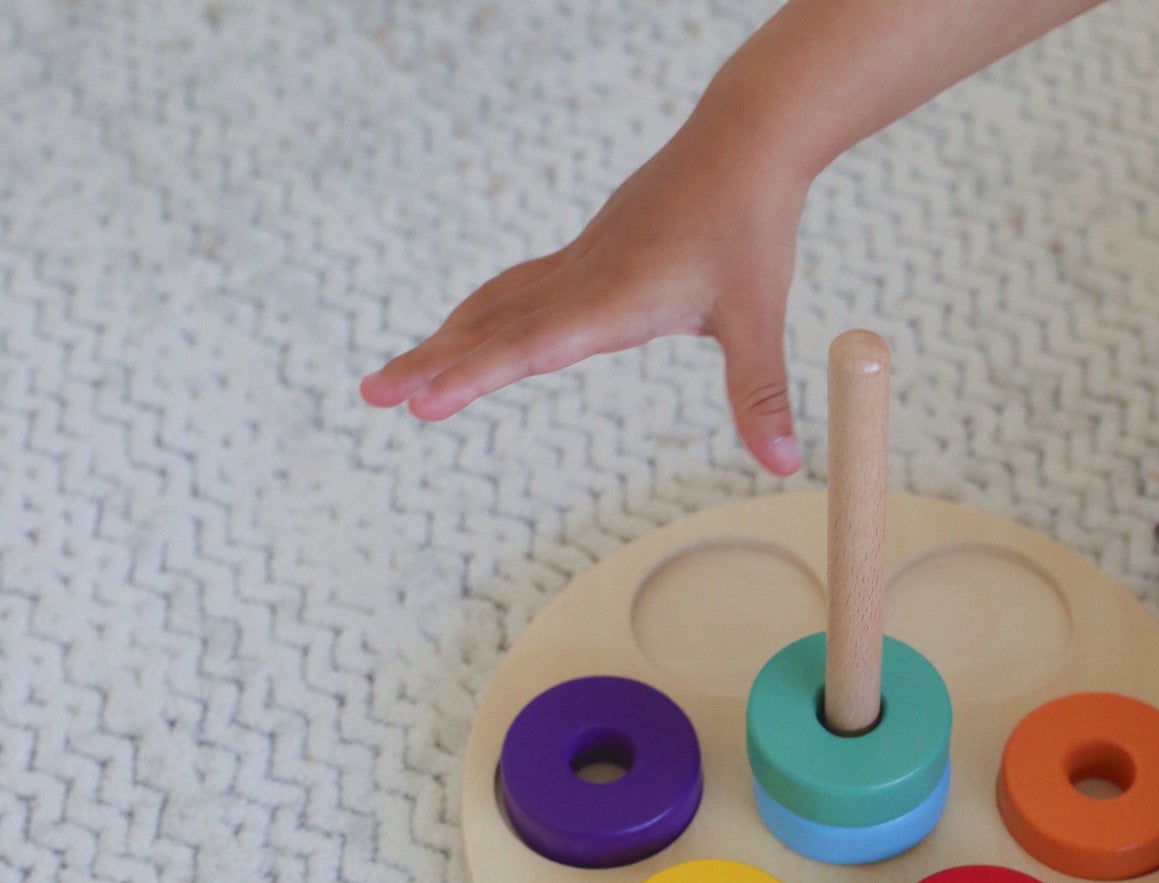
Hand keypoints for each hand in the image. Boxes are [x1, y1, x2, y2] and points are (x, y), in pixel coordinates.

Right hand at [360, 114, 809, 474]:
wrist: (743, 141)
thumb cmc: (750, 226)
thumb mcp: (759, 318)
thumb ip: (760, 395)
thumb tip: (783, 464)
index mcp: (613, 297)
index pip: (530, 345)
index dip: (474, 374)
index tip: (422, 400)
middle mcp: (582, 280)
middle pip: (491, 326)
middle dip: (430, 364)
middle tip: (374, 396)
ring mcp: (576, 264)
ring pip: (495, 305)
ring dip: (447, 342)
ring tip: (403, 379)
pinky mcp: (584, 256)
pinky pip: (515, 291)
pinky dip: (479, 319)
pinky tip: (468, 337)